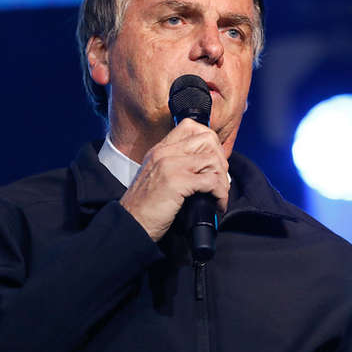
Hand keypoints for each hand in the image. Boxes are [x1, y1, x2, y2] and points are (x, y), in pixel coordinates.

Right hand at [119, 119, 229, 241]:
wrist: (129, 225)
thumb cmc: (145, 208)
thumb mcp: (156, 177)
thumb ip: (175, 166)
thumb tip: (206, 168)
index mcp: (160, 150)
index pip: (191, 127)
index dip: (210, 143)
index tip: (213, 163)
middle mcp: (165, 153)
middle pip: (207, 139)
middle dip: (221, 161)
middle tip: (220, 182)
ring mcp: (170, 165)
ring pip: (213, 160)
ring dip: (222, 181)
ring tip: (218, 196)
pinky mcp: (177, 182)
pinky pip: (212, 181)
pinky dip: (220, 194)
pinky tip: (216, 205)